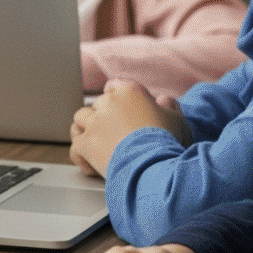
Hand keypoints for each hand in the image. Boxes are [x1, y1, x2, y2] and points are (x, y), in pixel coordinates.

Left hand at [69, 80, 190, 176]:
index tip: (122, 112)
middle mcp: (108, 103)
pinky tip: (91, 166)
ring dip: (86, 131)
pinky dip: (81, 157)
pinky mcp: (86, 143)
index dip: (117, 100)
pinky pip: (75, 147)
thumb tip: (163, 99)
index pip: (114, 86)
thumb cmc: (168, 143)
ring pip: (80, 120)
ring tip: (96, 145)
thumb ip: (169, 106)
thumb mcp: (177, 120)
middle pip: (97, 105)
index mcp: (129, 93)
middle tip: (114, 136)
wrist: (156, 165)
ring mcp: (94, 123)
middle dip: (103, 118)